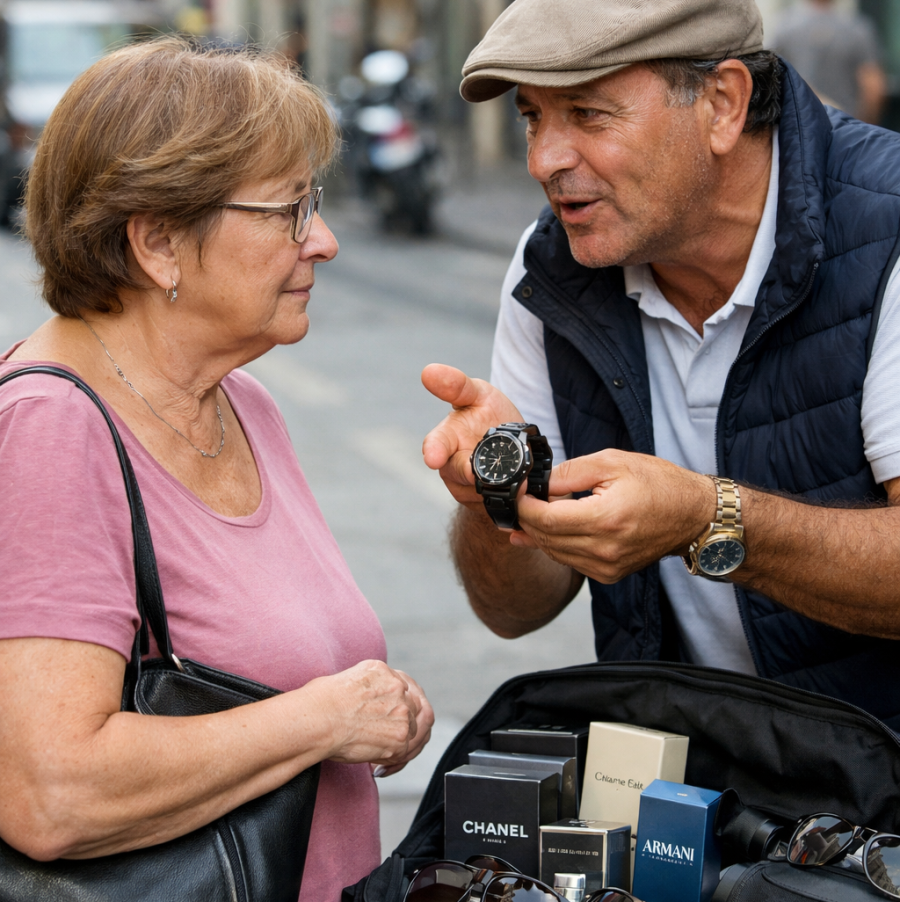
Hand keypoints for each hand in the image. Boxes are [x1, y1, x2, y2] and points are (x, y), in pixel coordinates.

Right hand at [307, 660, 432, 767]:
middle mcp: (397, 687)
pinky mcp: (399, 738)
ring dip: (400, 743)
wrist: (318, 719)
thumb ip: (368, 689)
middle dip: (404, 724)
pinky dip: (392, 762)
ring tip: (379, 752)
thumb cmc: (319, 703)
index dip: (399, 706)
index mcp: (382, 670)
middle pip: (414, 707)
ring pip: (413, 731)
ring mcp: (402, 712)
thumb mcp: (347, 681)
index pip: (402, 688)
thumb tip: (370, 705)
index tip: (390, 719)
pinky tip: (375, 764)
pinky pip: (404, 753)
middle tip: (389, 739)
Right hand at [421, 364, 522, 506]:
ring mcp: (466, 491)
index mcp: (445, 439)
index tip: (432, 457)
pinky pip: (496, 506)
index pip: (434, 445)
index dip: (433, 451)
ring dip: (499, 488)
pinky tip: (521, 491)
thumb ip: (457, 386)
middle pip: (460, 474)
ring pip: (480, 494)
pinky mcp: (484, 508)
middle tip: (487, 474)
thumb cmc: (489, 415)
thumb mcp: (478, 394)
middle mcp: (450, 468)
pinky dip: (511, 499)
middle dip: (473, 474)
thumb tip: (429, 371)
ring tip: (519, 478)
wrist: (512, 447)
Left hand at [511, 449, 715, 581]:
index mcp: (604, 519)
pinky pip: (570, 561)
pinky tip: (553, 528)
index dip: (523, 504)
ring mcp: (606, 567)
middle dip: (526, 518)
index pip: (544, 519)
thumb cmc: (658, 484)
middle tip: (521, 498)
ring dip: (538, 532)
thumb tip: (537, 483)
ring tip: (531, 511)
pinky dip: (556, 544)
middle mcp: (603, 549)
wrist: (692, 515)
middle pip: (544, 538)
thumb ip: (569, 473)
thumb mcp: (611, 462)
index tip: (518, 489)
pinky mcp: (608, 574)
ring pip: (553, 553)